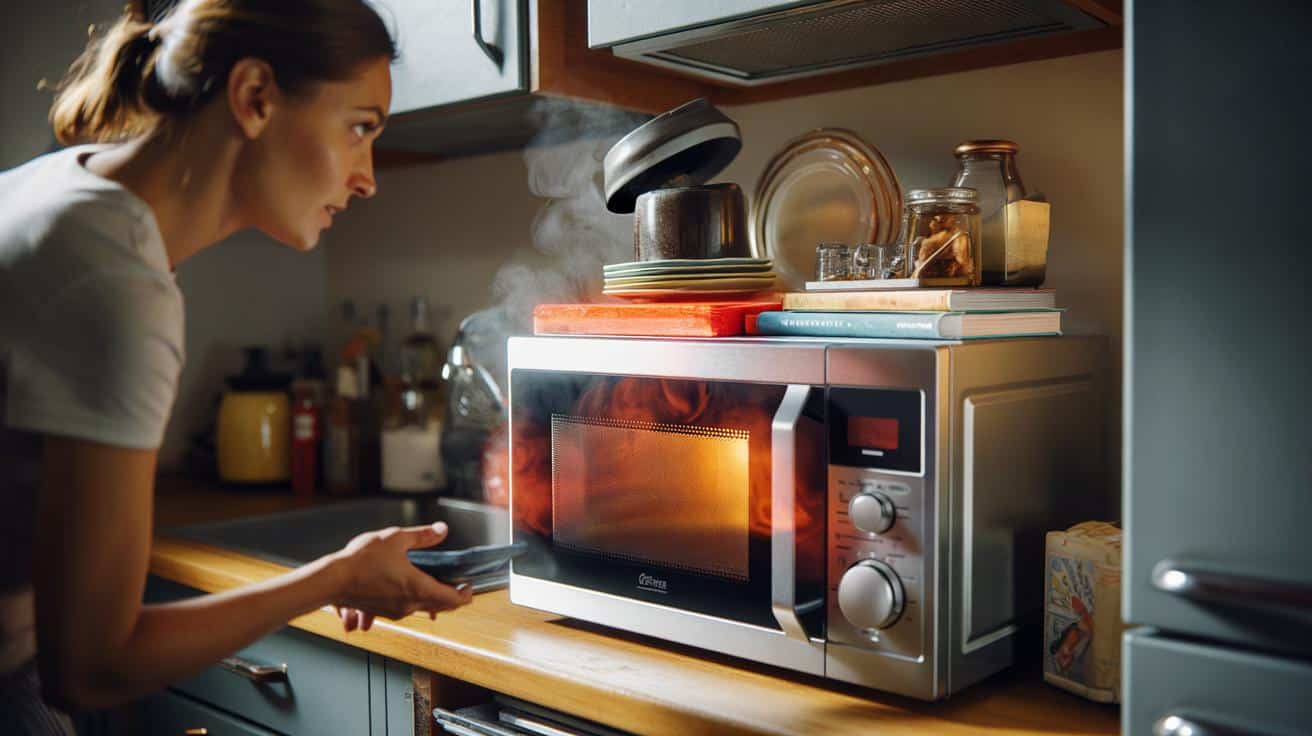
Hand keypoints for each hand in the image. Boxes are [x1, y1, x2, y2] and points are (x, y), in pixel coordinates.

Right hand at [326, 522, 472, 630]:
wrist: (332, 580)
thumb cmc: (362, 560)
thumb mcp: (396, 538)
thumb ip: (422, 536)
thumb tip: (442, 529)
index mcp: (419, 588)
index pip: (454, 599)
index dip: (466, 594)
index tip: (469, 585)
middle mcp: (410, 605)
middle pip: (441, 606)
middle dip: (452, 596)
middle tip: (456, 583)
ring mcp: (396, 611)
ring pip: (423, 608)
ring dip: (431, 598)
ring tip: (432, 581)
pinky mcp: (383, 613)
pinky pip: (405, 609)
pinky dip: (412, 600)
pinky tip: (405, 586)